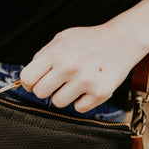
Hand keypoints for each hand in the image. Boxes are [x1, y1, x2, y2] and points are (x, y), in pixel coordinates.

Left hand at [20, 24, 142, 112]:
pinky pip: (79, 108)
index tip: (34, 83)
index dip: (28, 83)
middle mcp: (69, 66)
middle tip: (56, 83)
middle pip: (40, 93)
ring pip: (58, 102)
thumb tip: (26, 79)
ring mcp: (85, 81)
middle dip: (45, 89)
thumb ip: (43, 56)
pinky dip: (82, 100)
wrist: (122, 40)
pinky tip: (88, 87)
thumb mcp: (62, 39)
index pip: (27, 78)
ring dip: (63, 95)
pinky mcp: (100, 92)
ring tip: (74, 83)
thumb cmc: (89, 40)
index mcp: (57, 52)